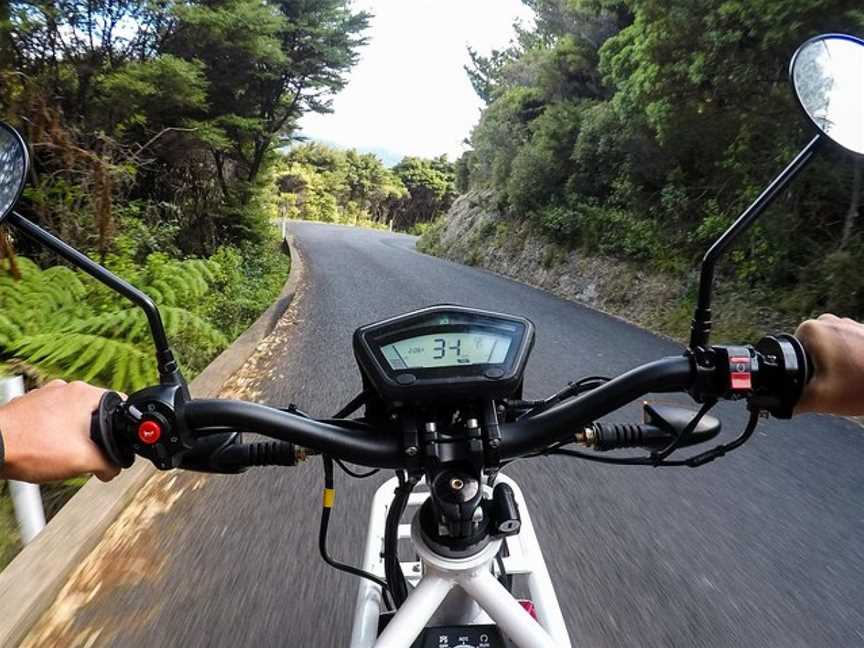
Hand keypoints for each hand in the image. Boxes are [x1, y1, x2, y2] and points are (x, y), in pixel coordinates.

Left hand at [0, 380, 120, 482]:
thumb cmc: (31, 448)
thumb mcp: (82, 461)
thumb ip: (108, 464)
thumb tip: (113, 468)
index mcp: (84, 393)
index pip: (119, 404)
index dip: (122, 427)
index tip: (116, 443)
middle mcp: (65, 388)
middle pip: (94, 413)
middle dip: (94, 436)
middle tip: (85, 455)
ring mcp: (43, 395)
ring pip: (71, 416)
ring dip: (71, 435)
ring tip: (60, 455)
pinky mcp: (27, 405)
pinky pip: (50, 419)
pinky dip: (51, 433)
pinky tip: (43, 450)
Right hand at [795, 314, 863, 415]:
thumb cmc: (863, 385)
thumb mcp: (818, 399)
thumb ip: (791, 402)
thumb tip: (778, 404)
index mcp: (811, 330)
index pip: (788, 354)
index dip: (798, 373)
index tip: (816, 384)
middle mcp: (828, 321)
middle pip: (808, 352)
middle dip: (817, 369)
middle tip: (833, 385)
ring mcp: (848, 324)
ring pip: (828, 351)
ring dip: (835, 366)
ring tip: (849, 380)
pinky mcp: (863, 331)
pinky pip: (846, 350)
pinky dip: (850, 363)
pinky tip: (859, 376)